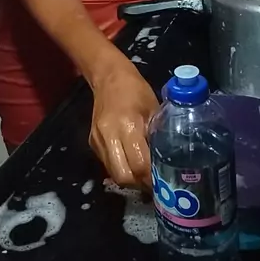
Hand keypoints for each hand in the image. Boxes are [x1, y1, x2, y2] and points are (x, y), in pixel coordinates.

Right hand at [90, 54, 158, 188]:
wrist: (108, 76)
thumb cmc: (136, 90)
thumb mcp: (154, 109)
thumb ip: (157, 135)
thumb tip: (167, 160)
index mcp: (128, 125)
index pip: (140, 164)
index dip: (152, 177)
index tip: (165, 181)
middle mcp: (109, 135)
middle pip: (123, 176)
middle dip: (140, 184)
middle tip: (154, 182)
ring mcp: (98, 140)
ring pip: (113, 174)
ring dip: (130, 179)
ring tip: (144, 175)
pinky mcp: (92, 142)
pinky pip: (107, 164)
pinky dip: (121, 168)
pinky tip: (131, 162)